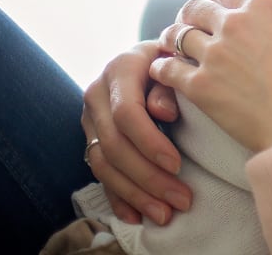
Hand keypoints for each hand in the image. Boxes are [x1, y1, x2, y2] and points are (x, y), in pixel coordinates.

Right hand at [82, 41, 191, 224]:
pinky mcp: (92, 138)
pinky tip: (135, 216)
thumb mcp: (176, 59)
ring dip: (135, 194)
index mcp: (120, 69)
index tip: (177, 165)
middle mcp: (97, 95)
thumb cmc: (172, 58)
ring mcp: (90, 119)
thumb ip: (170, 82)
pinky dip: (117, 197)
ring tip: (165, 214)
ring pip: (104, 165)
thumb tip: (163, 113)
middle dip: (148, 178)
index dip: (150, 143)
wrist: (151, 54)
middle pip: (114, 145)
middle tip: (181, 199)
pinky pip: (99, 173)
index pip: (127, 114)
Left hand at [150, 0, 271, 152]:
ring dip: (173, 39)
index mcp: (266, 7)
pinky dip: (163, 67)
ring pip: (176, 34)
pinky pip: (167, 68)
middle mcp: (236, 23)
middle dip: (192, 15)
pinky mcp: (200, 86)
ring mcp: (215, 54)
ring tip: (172, 46)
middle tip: (191, 25)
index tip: (217, 7)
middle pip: (197, 8)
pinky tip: (164, 70)